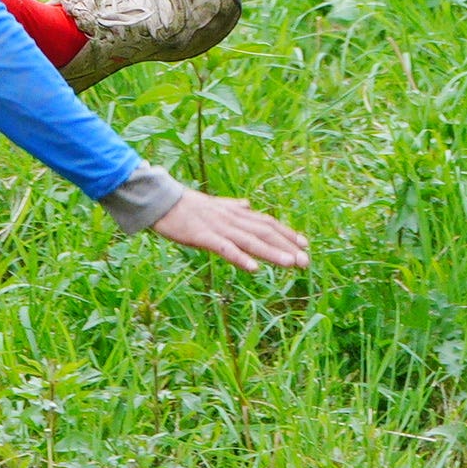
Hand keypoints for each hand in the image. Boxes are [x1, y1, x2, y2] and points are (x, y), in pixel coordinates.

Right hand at [149, 192, 309, 272]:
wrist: (160, 200)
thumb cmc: (185, 205)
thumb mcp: (213, 204)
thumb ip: (232, 206)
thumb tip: (247, 205)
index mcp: (234, 212)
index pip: (266, 222)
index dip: (286, 233)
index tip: (304, 244)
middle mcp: (232, 219)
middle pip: (264, 232)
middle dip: (286, 246)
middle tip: (306, 261)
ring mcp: (218, 227)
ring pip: (250, 241)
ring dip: (271, 253)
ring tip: (290, 263)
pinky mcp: (203, 236)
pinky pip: (225, 248)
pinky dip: (241, 257)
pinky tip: (254, 268)